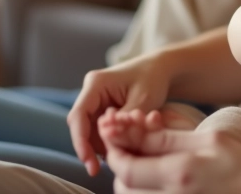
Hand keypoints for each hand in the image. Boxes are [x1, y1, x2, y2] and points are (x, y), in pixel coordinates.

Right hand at [68, 55, 168, 176]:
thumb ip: (125, 120)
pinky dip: (107, 140)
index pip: (78, 115)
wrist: (161, 69)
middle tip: (96, 170)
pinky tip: (118, 150)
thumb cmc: (153, 79)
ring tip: (115, 158)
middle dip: (88, 148)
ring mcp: (95, 100)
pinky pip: (99, 129)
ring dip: (99, 146)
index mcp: (96, 83)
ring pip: (89, 130)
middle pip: (81, 125)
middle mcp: (91, 91)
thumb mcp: (144, 99)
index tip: (87, 160)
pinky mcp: (102, 109)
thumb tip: (109, 139)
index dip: (80, 140)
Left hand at [105, 129, 240, 193]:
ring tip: (143, 158)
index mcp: (178, 175)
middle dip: (121, 163)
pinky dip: (142, 188)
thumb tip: (136, 133)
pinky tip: (156, 174)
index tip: (117, 135)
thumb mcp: (208, 140)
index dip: (115, 151)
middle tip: (129, 144)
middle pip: (123, 186)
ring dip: (130, 176)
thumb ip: (169, 139)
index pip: (126, 168)